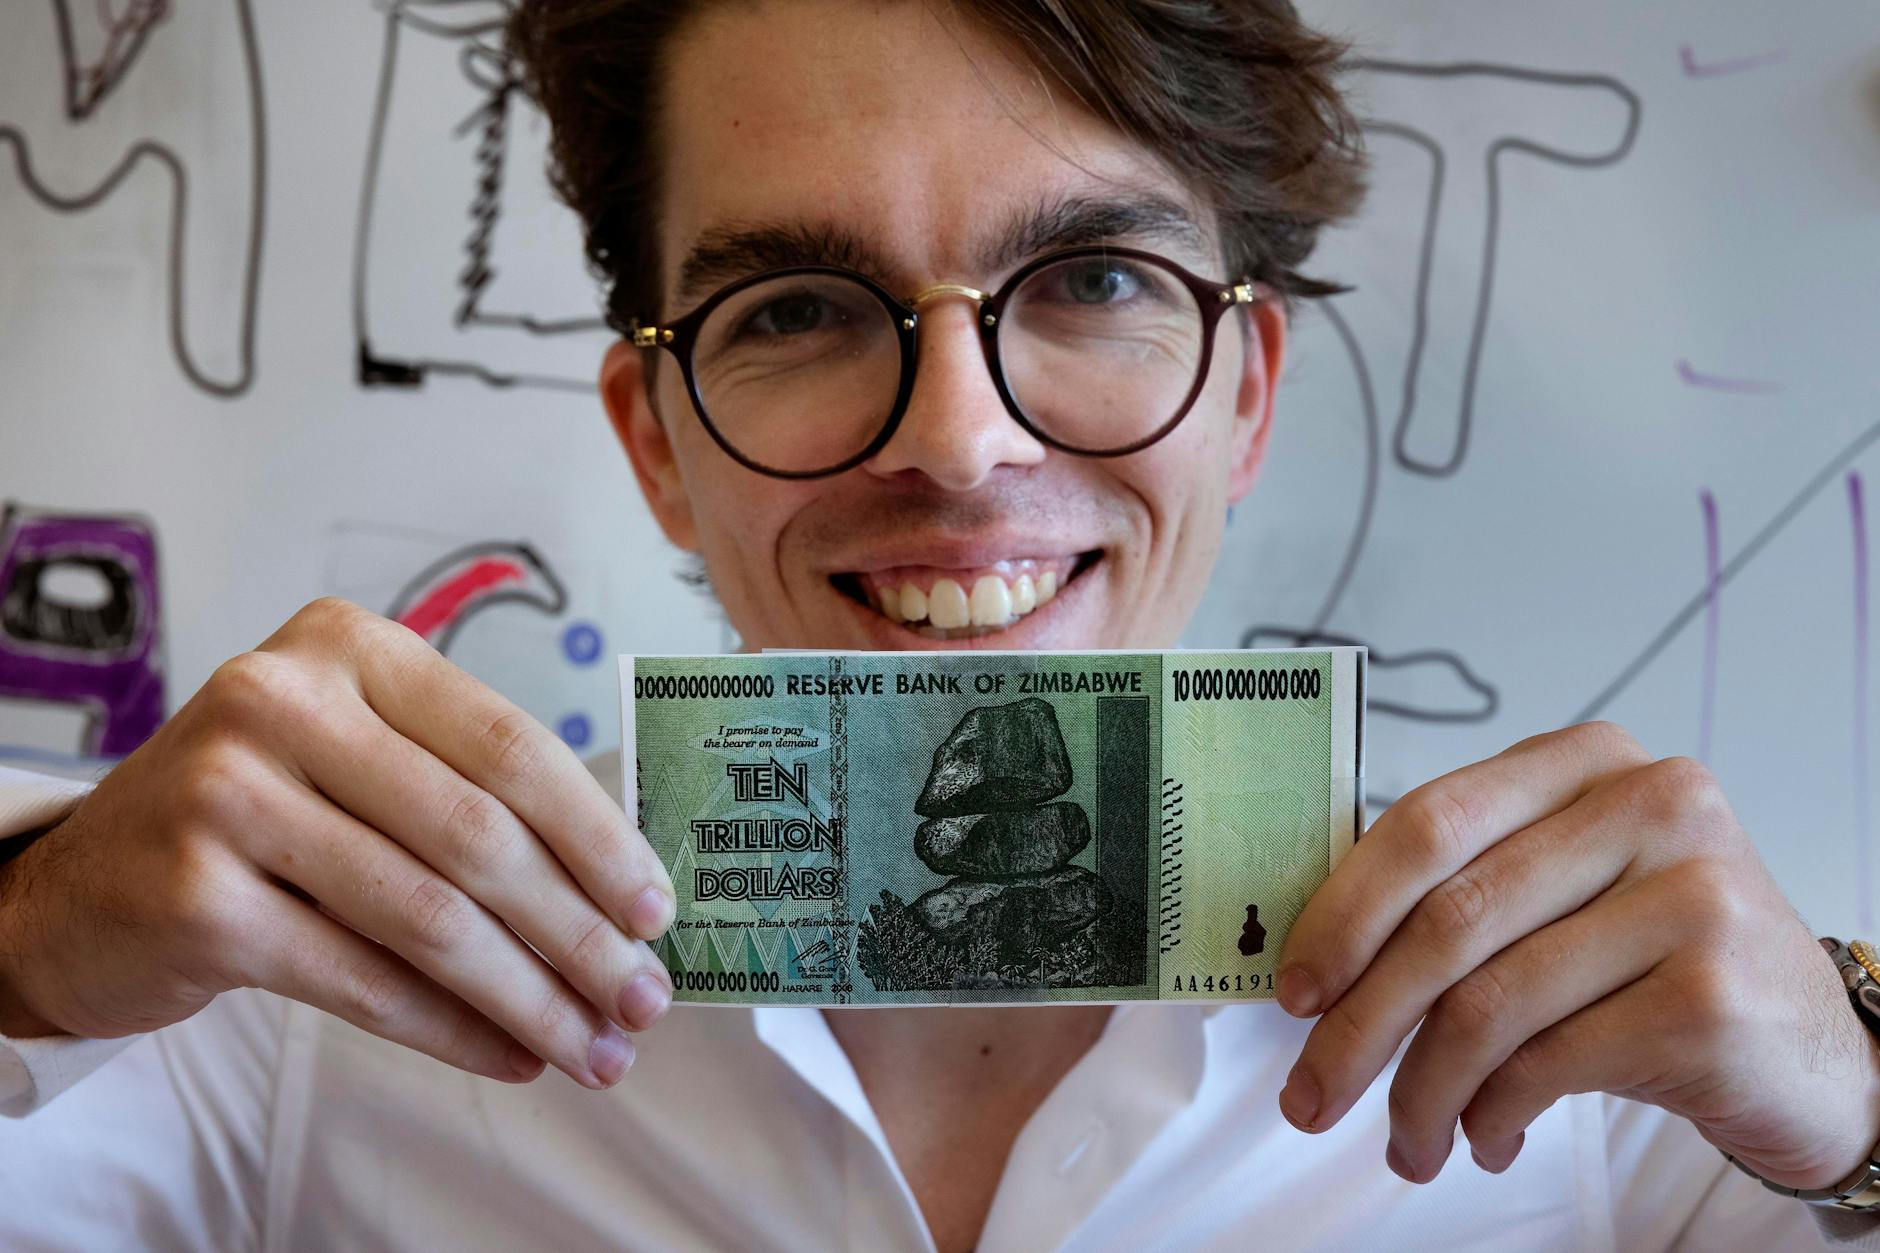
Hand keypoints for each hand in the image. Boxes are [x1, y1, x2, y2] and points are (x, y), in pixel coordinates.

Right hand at [0, 598, 673, 1089]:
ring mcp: (230, 796)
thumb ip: (467, 791)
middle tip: (642, 1000)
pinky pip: (363, 980)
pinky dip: (451, 1028)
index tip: (658, 909)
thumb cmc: (260, 815)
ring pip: (430, 917)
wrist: (86, 886)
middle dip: (579, 933)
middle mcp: (286, 702)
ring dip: (529, 996)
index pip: (511, 746)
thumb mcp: (356, 756)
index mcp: (351, 649)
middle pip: (480, 838)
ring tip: (593, 1047)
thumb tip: (620, 893)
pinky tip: (510, 1054)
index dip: (598, 836)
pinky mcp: (198, 898)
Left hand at [1273, 721, 1879, 1188]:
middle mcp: (1650, 805)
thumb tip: (1312, 956)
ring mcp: (1690, 897)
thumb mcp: (1566, 887)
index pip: (1429, 822)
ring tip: (1405, 1142)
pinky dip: (1492, 1116)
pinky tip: (1484, 1139)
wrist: (1811, 1048)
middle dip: (1358, 1023)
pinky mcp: (1710, 997)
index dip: (1342, 911)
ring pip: (1488, 1005)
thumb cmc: (1653, 961)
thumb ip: (1463, 885)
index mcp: (1589, 760)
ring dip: (1421, 1092)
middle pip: (1448, 919)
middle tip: (1310, 1095)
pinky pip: (1546, 1064)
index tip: (1293, 990)